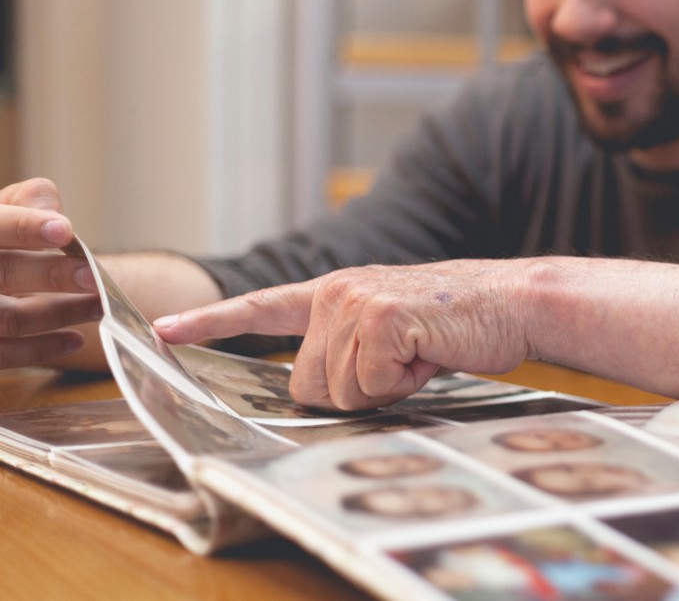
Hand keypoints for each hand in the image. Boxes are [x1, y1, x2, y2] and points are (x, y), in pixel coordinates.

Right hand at [0, 178, 101, 368]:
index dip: (26, 227)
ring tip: (99, 305)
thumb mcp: (1, 211)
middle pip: (3, 272)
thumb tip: (54, 212)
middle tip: (95, 277)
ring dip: (61, 312)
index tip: (65, 230)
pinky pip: (4, 354)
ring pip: (9, 317)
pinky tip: (76, 339)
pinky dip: (42, 349)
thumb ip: (26, 203)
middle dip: (52, 275)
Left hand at [153, 261, 534, 410]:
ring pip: (335, 391)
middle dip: (352, 391)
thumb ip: (348, 346)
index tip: (162, 332)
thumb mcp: (392, 329)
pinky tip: (427, 354)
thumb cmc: (457, 323)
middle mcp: (335, 291)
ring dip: (382, 388)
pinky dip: (402, 384)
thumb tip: (318, 389)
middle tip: (401, 364)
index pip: (262, 306)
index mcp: (335, 292)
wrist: (512, 302)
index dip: (211, 323)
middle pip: (304, 384)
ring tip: (418, 354)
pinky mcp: (381, 317)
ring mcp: (355, 301)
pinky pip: (368, 385)